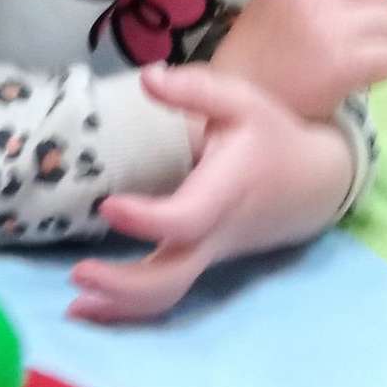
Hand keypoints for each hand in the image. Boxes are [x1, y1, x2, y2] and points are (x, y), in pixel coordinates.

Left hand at [70, 63, 357, 322]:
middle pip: (172, 278)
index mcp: (223, 194)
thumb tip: (147, 77)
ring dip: (118, 307)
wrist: (312, 184)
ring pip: (166, 296)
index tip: (107, 204)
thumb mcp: (242, 102)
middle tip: (77, 273)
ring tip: (74, 308)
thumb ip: (195, 89)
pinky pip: (165, 295)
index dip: (146, 219)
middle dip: (124, 284)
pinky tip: (88, 308)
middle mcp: (213, 235)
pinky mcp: (198, 264)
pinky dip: (126, 308)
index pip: (184, 220)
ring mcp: (206, 257)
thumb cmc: (272, 138)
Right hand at [212, 0, 386, 121]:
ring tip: (353, 57)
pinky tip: (356, 77)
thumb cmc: (261, 50)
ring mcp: (332, 28)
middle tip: (356, 34)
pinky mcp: (345, 64)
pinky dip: (380, 71)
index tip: (351, 1)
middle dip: (377, 9)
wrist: (239, 98)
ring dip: (380, 41)